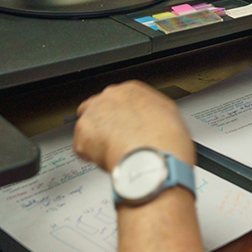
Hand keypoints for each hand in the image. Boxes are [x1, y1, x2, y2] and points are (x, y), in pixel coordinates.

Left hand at [73, 81, 194, 171]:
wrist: (153, 161)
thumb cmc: (166, 143)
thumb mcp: (170, 115)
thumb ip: (152, 112)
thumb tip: (152, 121)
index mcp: (132, 90)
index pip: (118, 99)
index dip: (121, 117)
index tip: (124, 127)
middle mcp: (110, 96)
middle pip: (99, 109)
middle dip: (105, 125)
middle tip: (117, 142)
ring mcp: (94, 113)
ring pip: (88, 126)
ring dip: (97, 140)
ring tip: (113, 154)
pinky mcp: (82, 133)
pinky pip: (81, 146)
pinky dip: (90, 156)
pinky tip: (107, 161)